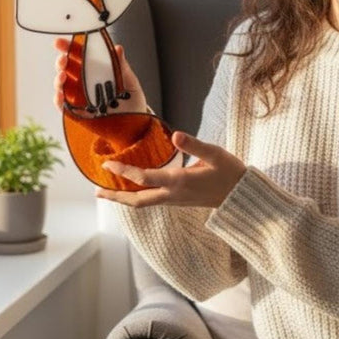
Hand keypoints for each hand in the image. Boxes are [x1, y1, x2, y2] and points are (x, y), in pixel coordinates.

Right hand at [53, 37, 147, 113]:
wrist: (134, 126)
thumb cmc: (132, 101)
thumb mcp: (130, 82)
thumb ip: (121, 66)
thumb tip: (118, 48)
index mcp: (96, 69)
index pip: (79, 54)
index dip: (69, 46)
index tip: (60, 42)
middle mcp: (84, 81)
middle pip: (67, 67)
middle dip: (62, 61)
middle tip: (63, 59)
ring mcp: (78, 96)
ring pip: (61, 84)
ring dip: (58, 79)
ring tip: (62, 76)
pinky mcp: (76, 112)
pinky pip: (62, 105)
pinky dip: (58, 99)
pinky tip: (60, 94)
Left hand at [95, 131, 245, 208]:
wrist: (241, 196)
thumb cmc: (230, 172)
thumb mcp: (215, 154)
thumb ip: (194, 144)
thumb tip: (175, 135)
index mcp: (178, 182)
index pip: (143, 178)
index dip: (123, 171)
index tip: (107, 164)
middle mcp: (173, 195)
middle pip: (137, 201)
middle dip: (115, 196)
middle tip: (97, 191)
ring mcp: (175, 201)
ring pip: (143, 203)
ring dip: (124, 198)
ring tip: (107, 192)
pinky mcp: (178, 201)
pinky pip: (151, 201)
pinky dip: (137, 196)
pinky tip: (132, 189)